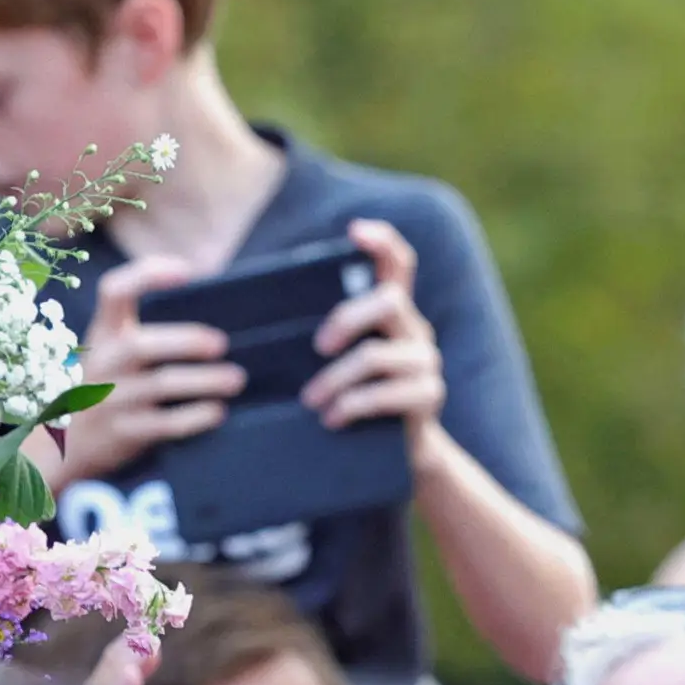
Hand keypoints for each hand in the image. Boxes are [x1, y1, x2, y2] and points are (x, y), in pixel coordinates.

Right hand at [58, 255, 245, 482]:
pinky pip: (166, 424)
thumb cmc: (108, 386)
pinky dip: (196, 417)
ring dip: (204, 381)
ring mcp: (112, 399)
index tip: (187, 271)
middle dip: (185, 341)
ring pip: (161, 384)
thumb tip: (215, 321)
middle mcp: (105, 362)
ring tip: (236, 379)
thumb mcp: (113, 351)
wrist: (67, 445)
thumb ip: (145, 332)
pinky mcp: (124, 433)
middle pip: (142, 345)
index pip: (115, 291)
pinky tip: (218, 411)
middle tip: (221, 344)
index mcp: (104, 333)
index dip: (149, 274)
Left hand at [303, 219, 446, 453]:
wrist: (399, 454)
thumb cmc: (354, 400)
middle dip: (346, 320)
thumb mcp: (341, 361)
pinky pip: (383, 394)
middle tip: (317, 347)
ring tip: (311, 401)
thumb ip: (324, 335)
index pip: (399, 263)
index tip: (354, 230)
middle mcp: (416, 330)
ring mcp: (426, 363)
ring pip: (375, 355)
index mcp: (395, 313)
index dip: (382, 241)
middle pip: (388, 301)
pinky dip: (350, 406)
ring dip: (335, 379)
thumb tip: (257, 311)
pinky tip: (331, 420)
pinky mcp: (427, 396)